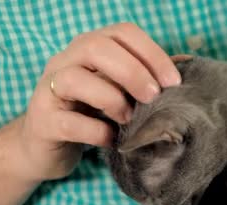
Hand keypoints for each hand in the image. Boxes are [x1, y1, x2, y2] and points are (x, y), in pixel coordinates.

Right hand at [13, 23, 180, 181]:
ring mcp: (49, 90)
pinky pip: (70, 123)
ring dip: (111, 99)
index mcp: (89, 49)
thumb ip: (142, 81)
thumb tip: (183, 72)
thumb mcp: (118, 93)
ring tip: (127, 119)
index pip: (123, 33)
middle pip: (96, 47)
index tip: (173, 82)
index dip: (152, 53)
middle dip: (132, 72)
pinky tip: (110, 139)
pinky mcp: (43, 122)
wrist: (44, 148)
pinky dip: (97, 132)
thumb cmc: (90, 116)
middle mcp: (65, 61)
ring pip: (75, 79)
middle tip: (152, 97)